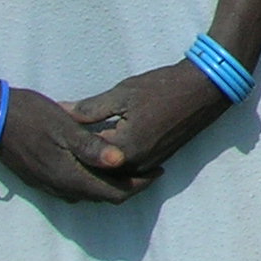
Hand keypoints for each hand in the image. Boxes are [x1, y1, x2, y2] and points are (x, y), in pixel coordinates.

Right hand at [0, 86, 149, 203]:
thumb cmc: (30, 116)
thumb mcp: (65, 127)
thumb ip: (92, 147)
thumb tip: (120, 162)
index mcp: (67, 176)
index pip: (112, 193)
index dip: (139, 185)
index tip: (160, 171)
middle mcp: (57, 187)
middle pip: (102, 197)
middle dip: (128, 186)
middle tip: (150, 169)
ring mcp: (45, 184)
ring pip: (86, 194)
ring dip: (109, 185)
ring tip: (130, 168)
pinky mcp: (37, 177)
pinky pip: (71, 188)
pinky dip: (91, 181)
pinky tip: (97, 165)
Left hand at [65, 61, 230, 180]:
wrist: (206, 88)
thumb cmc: (163, 87)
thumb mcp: (122, 94)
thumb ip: (88, 109)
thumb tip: (59, 112)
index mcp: (123, 150)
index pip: (85, 158)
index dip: (68, 146)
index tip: (54, 136)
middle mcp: (136, 164)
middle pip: (98, 172)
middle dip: (80, 160)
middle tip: (63, 146)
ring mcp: (150, 164)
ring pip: (114, 173)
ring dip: (98, 163)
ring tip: (81, 147)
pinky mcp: (159, 160)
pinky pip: (129, 169)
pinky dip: (115, 162)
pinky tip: (105, 146)